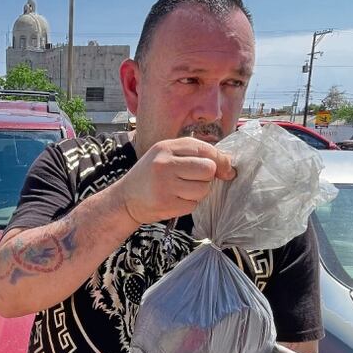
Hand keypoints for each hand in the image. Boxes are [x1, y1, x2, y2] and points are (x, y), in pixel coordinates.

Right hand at [113, 137, 234, 224]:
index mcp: (166, 147)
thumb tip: (228, 164)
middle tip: (195, 180)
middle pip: (208, 169)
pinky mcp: (166, 203)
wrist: (124, 199)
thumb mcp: (166, 156)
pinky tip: (175, 200)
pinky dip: (189, 204)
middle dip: (208, 177)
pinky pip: (193, 204)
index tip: (224, 169)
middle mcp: (165, 163)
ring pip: (203, 189)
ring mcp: (165, 184)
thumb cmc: (150, 176)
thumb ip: (195, 155)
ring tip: (183, 191)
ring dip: (199, 192)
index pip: (205, 149)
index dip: (220, 160)